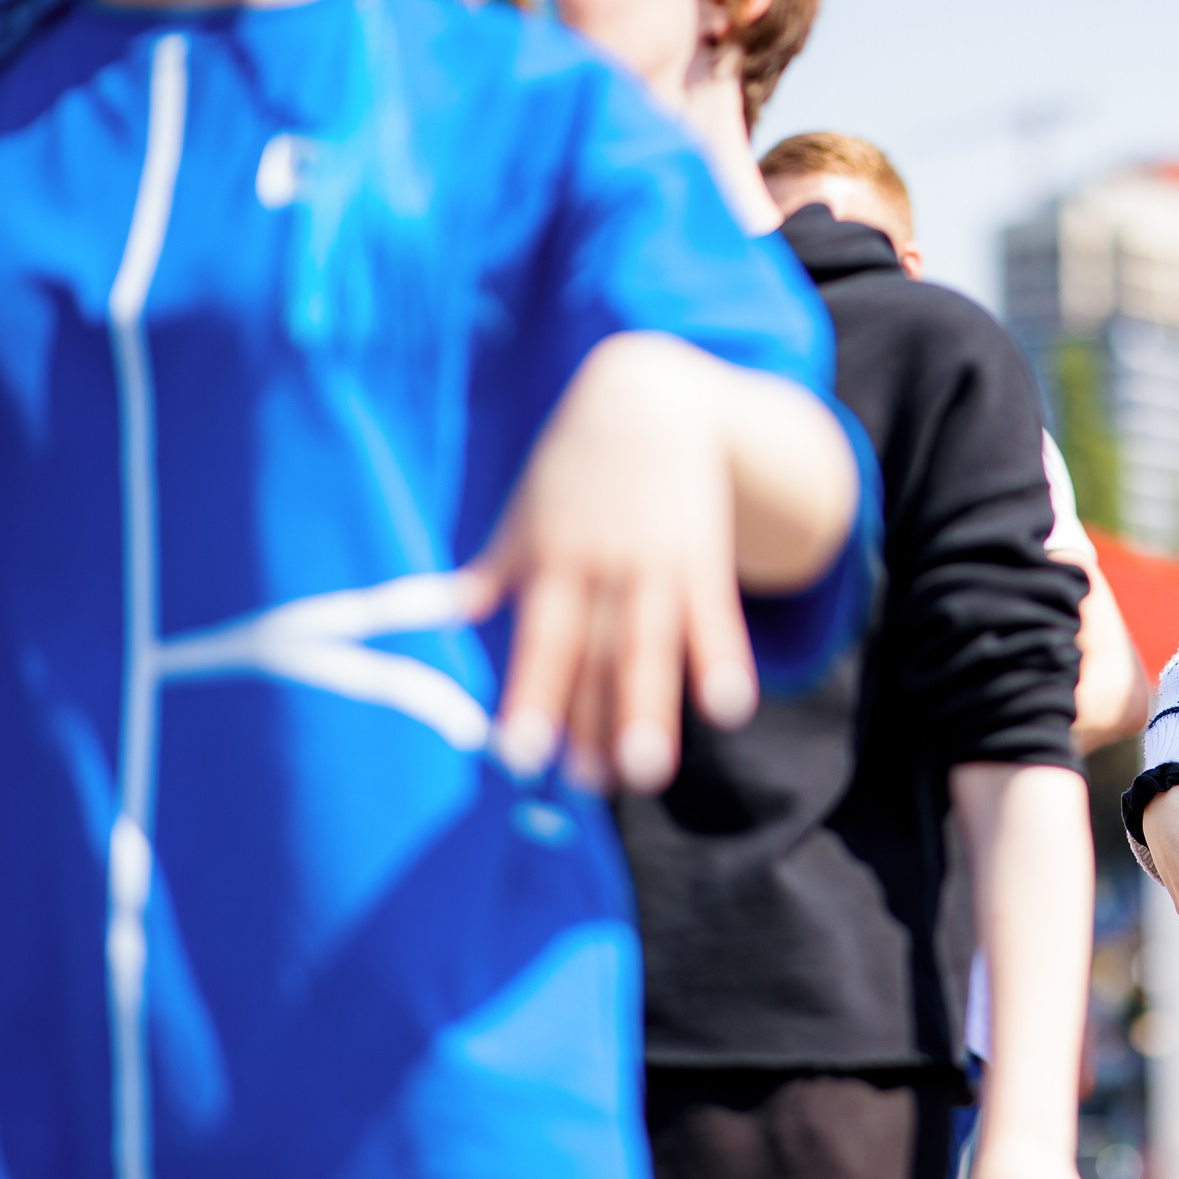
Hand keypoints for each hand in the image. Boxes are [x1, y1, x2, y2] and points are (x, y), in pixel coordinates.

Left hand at [470, 333, 760, 795]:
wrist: (651, 394)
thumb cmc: (579, 466)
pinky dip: (722, 660)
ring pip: (652, 644)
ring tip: (649, 772)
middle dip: (594, 718)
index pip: (543, 641)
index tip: (519, 756)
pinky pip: (716, 615)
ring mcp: (656, 564)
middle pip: (597, 652)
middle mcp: (601, 567)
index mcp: (551, 560)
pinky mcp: (704, 556)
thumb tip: (449, 613)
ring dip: (652, 708)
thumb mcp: (530, 509)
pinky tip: (730, 709)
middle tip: (591, 784)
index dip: (532, 696)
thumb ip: (496, 566)